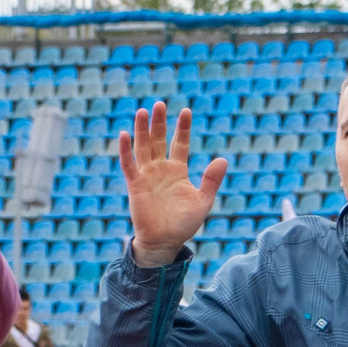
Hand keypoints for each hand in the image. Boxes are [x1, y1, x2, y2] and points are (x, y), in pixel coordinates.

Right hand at [117, 101, 226, 266]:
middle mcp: (161, 169)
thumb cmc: (184, 224)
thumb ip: (211, 181)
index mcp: (177, 171)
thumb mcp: (203, 201)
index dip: (182, 128)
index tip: (186, 111)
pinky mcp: (135, 185)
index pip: (179, 143)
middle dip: (158, 123)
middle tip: (159, 104)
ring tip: (143, 111)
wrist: (165, 242)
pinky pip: (128, 165)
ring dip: (142, 130)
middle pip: (158, 140)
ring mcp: (146, 176)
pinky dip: (126, 150)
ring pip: (142, 147)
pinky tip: (125, 134)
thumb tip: (222, 159)